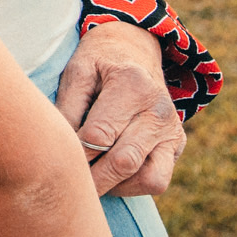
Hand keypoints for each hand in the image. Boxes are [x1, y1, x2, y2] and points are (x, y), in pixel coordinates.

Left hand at [53, 21, 184, 196]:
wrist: (134, 51)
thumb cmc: (98, 63)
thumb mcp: (77, 72)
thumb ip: (67, 110)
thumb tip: (62, 151)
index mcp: (132, 85)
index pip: (100, 135)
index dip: (76, 152)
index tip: (59, 158)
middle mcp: (158, 110)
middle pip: (124, 161)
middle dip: (93, 177)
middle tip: (70, 182)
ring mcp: (172, 129)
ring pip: (149, 178)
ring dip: (117, 185)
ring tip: (93, 177)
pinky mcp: (177, 144)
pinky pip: (158, 180)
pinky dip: (134, 186)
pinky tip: (111, 174)